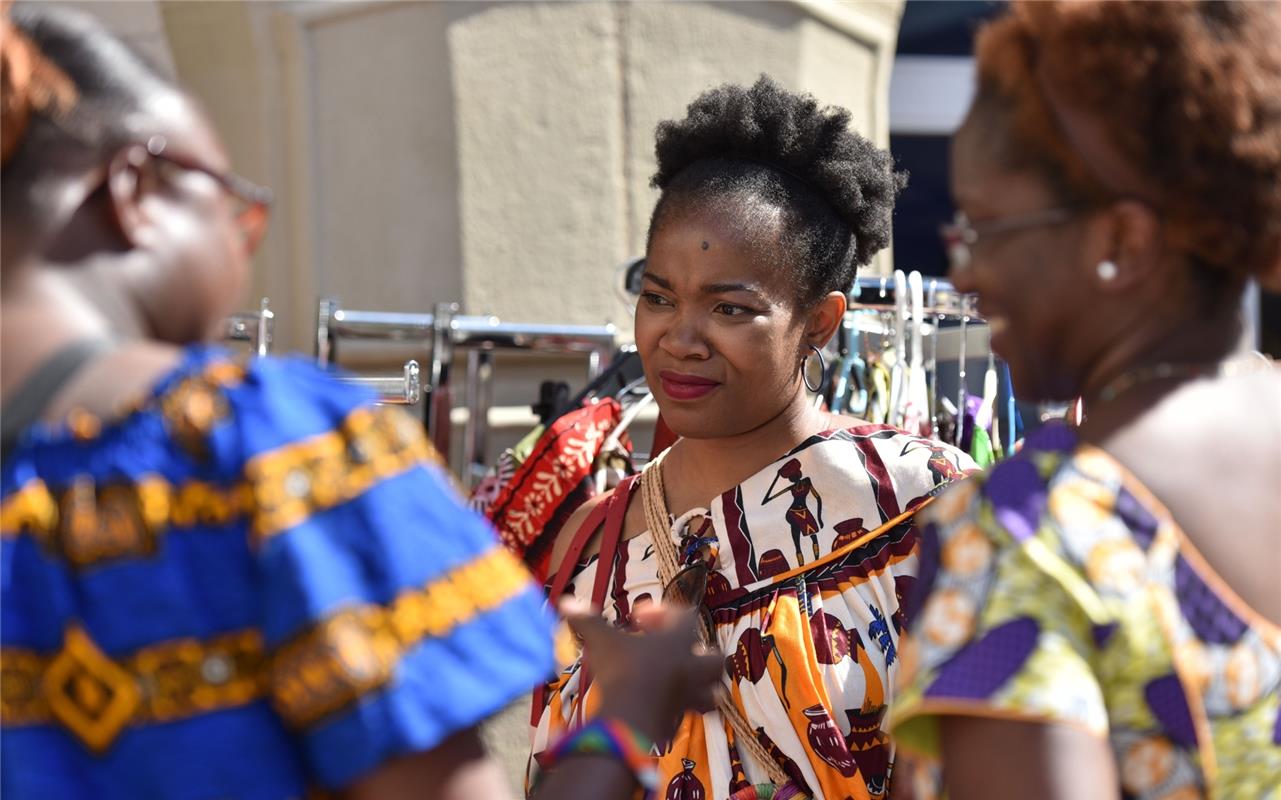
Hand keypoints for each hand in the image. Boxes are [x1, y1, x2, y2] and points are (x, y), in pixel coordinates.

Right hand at [560, 598, 721, 742]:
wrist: (629, 719)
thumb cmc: (620, 671)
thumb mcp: (601, 641)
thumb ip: (587, 621)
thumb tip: (566, 602)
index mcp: (678, 642)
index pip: (685, 616)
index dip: (662, 613)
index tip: (638, 618)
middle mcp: (691, 668)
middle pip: (714, 659)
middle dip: (700, 654)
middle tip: (676, 653)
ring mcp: (689, 697)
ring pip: (711, 692)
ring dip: (699, 687)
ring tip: (678, 683)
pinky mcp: (679, 721)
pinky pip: (689, 715)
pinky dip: (678, 709)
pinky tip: (658, 705)